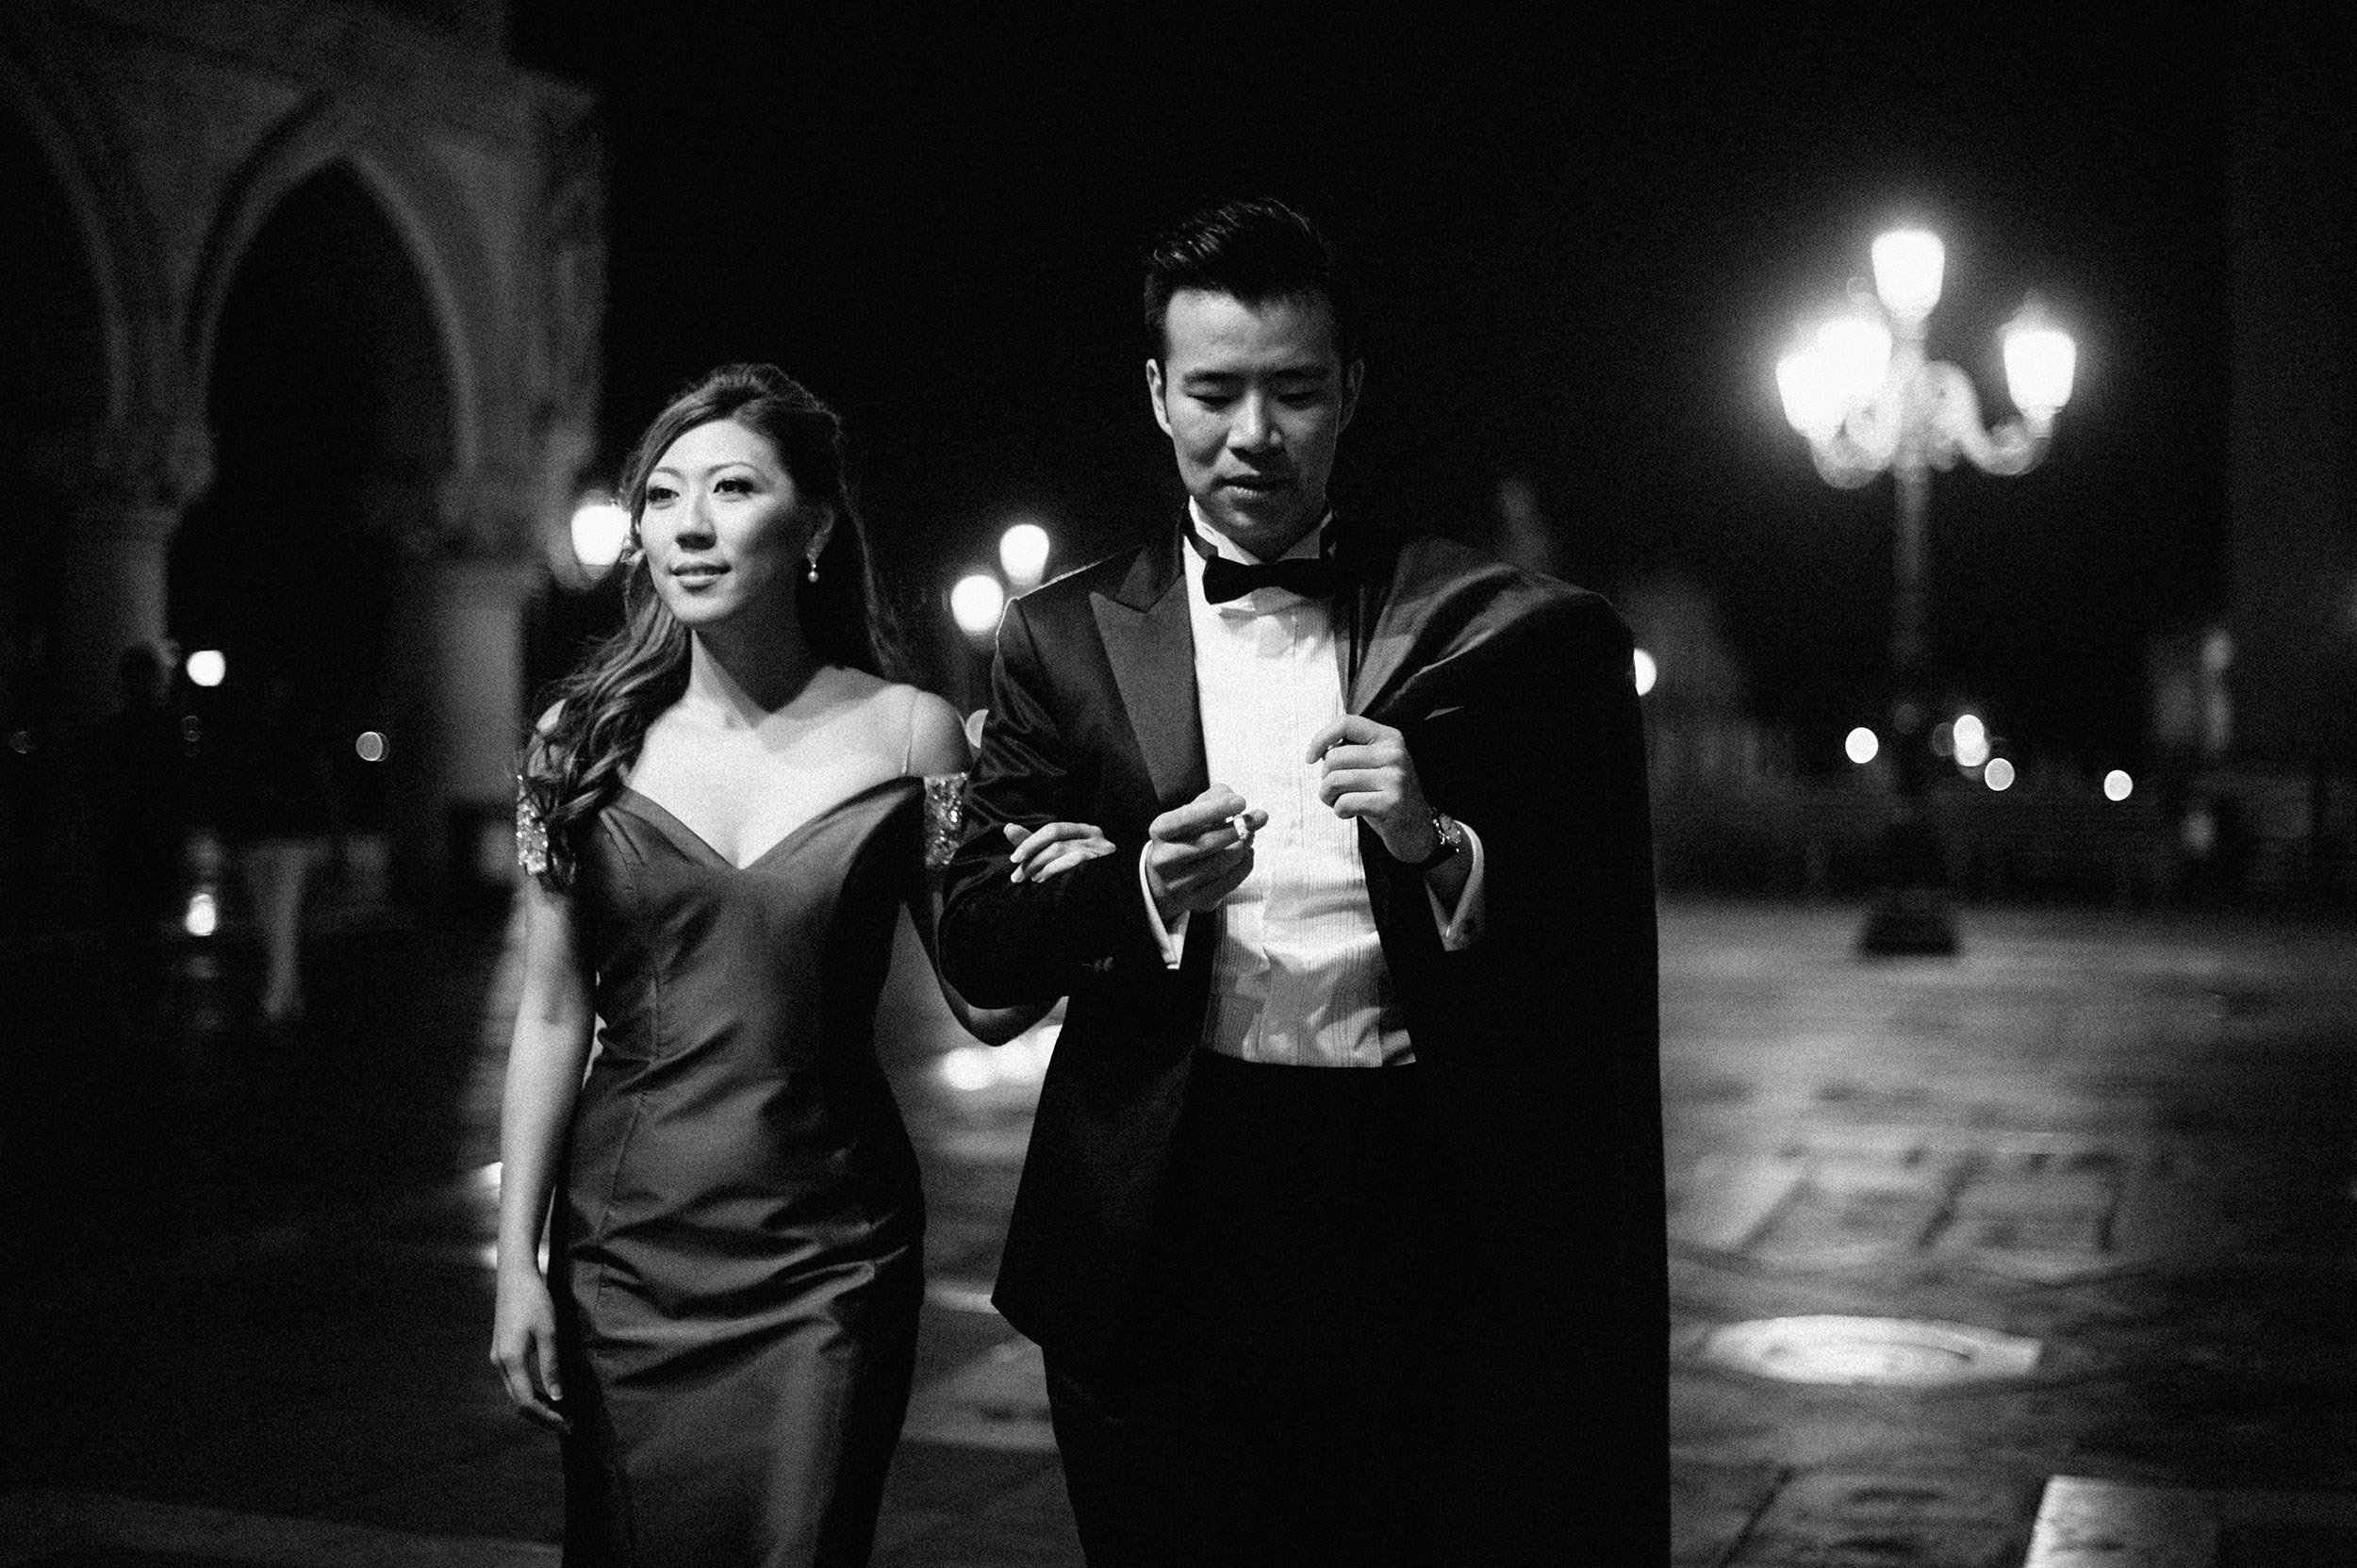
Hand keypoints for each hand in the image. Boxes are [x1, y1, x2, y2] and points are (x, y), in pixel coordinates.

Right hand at [490, 1266, 567, 1431]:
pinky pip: (514, 1381)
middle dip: (542, 1415)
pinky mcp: (501, 1351)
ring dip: (536, 1404)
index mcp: (510, 1360)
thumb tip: (558, 1397)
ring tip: (560, 1411)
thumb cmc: (534, 1300)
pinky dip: (530, 1391)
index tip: (566, 1424)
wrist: (515, 1277)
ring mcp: (497, 1358)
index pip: (526, 1401)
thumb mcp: (548, 1332)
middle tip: (566, 1422)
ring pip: (515, 1392)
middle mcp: (499, 1363)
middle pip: (518, 1401)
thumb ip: (551, 1366)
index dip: (546, 1417)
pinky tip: (547, 1391)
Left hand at [1005, 820, 1115, 882]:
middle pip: (1056, 838)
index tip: (1014, 858)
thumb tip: (1008, 828)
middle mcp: (1095, 836)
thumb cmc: (1083, 873)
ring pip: (1062, 850)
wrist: (1113, 894)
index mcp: (1085, 831)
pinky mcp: (1102, 864)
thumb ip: (1035, 843)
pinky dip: (1054, 870)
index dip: (1030, 841)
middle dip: (1032, 854)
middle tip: (1016, 875)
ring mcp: (1101, 849)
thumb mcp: (1058, 855)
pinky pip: (1073, 862)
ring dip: (1041, 865)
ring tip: (1030, 879)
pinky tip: (1044, 880)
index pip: (1053, 829)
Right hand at [1144, 784, 1267, 921]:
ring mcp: (1178, 884)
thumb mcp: (1191, 813)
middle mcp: (1163, 859)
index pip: (1185, 819)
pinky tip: (1248, 854)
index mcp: (1159, 831)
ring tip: (1251, 835)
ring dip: (1243, 847)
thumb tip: (1233, 798)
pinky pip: (1227, 884)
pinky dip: (1244, 867)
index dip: (1214, 809)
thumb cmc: (1185, 836)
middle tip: (1259, 818)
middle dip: (1237, 829)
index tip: (1241, 801)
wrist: (1166, 877)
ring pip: (1219, 865)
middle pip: (1205, 844)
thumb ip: (1212, 799)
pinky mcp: (1195, 901)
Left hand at [1306, 714, 1434, 863]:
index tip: (1310, 758)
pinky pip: (1345, 802)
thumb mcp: (1374, 766)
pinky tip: (1352, 814)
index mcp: (1389, 738)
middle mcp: (1395, 753)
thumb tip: (1319, 751)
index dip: (1321, 738)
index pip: (1347, 723)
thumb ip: (1351, 752)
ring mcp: (1395, 778)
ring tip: (1341, 803)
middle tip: (1335, 793)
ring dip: (1329, 797)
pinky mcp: (1391, 803)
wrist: (1417, 830)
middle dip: (1325, 779)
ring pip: (1335, 780)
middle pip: (1334, 757)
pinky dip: (1340, 811)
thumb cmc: (1385, 796)